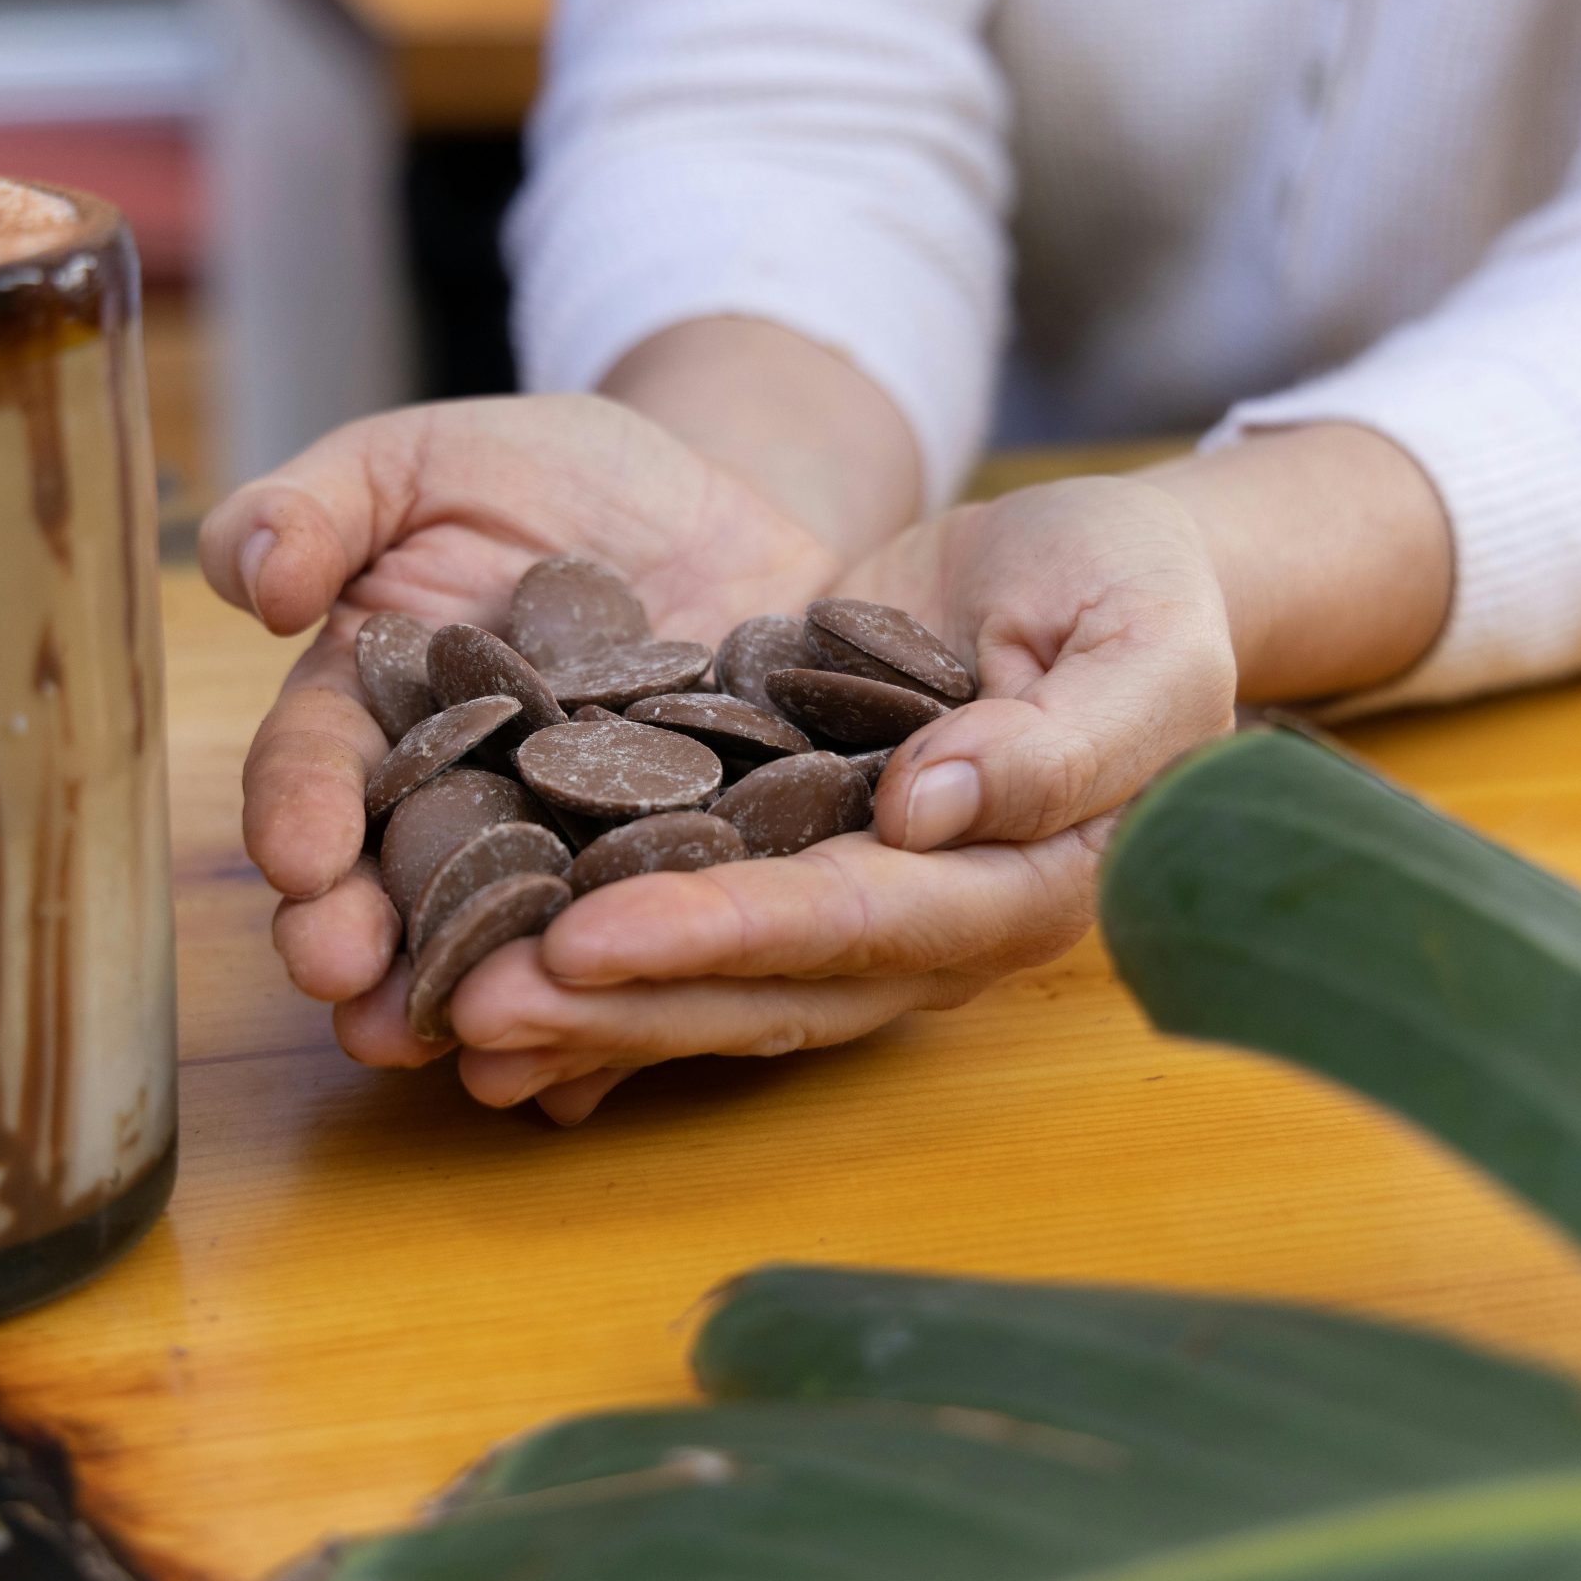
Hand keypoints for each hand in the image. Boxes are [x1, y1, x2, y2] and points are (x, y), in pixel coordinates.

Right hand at [198, 394, 839, 1071]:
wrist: (719, 492)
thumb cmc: (545, 470)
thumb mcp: (423, 458)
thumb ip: (321, 505)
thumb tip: (249, 577)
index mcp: (373, 713)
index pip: (317, 771)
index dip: (300, 816)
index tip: (298, 862)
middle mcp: (457, 807)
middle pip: (401, 887)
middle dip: (373, 949)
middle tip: (353, 1000)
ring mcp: (564, 850)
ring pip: (511, 941)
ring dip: (484, 1002)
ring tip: (468, 1056)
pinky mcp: (673, 875)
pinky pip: (643, 945)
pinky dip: (619, 1008)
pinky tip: (598, 1074)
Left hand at [378, 476, 1239, 1122]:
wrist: (1076, 572)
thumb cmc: (1132, 592)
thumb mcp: (1138, 641)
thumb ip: (1064, 737)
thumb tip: (933, 809)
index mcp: (1018, 890)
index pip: (858, 925)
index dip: (724, 937)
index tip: (588, 940)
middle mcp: (921, 929)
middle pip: (758, 986)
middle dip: (613, 1006)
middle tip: (468, 1007)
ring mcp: (844, 907)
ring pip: (704, 979)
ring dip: (577, 1003)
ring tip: (442, 1008)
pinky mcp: (781, 861)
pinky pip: (679, 921)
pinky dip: (585, 954)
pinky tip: (472, 964)